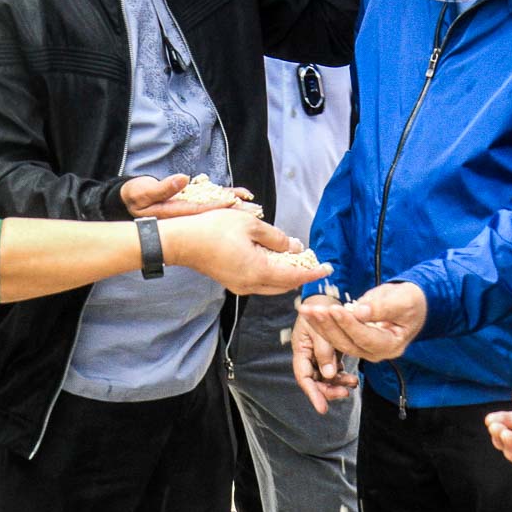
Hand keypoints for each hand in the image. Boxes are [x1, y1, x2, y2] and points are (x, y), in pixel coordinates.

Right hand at [121, 174, 253, 218]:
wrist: (130, 201)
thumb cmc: (135, 195)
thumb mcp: (144, 191)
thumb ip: (162, 187)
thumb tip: (182, 179)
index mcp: (176, 213)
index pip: (202, 211)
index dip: (219, 206)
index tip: (235, 201)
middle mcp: (186, 216)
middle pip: (215, 215)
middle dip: (235, 213)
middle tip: (256, 211)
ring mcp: (190, 212)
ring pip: (217, 210)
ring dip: (235, 208)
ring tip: (254, 205)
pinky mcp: (192, 205)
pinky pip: (213, 203)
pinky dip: (226, 199)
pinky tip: (241, 196)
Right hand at [159, 210, 329, 295]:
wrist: (182, 241)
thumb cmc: (213, 229)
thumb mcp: (250, 225)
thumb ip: (275, 238)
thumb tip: (292, 247)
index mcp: (258, 272)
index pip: (295, 277)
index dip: (313, 272)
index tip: (329, 269)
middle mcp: (251, 285)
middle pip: (285, 285)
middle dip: (301, 274)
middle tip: (313, 261)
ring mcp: (239, 286)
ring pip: (272, 285)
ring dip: (286, 274)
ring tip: (295, 258)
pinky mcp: (231, 282)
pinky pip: (259, 282)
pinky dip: (272, 273)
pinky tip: (274, 259)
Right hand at [291, 296, 359, 413]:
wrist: (325, 297)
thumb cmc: (318, 308)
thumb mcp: (319, 328)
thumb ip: (324, 350)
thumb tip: (329, 374)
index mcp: (301, 350)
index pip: (304, 378)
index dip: (313, 394)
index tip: (322, 408)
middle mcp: (308, 356)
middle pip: (315, 382)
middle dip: (329, 390)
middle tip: (345, 392)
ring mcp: (318, 356)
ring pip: (326, 378)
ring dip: (338, 384)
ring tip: (353, 383)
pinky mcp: (328, 354)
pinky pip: (334, 371)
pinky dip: (342, 376)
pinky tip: (352, 378)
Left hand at [296, 281, 423, 361]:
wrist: (411, 304)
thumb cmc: (410, 301)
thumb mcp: (402, 300)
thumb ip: (382, 307)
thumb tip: (360, 312)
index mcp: (391, 345)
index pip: (365, 337)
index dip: (348, 323)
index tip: (333, 309)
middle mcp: (376, 353)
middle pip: (347, 342)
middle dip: (328, 325)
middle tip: (313, 309)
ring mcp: (365, 350)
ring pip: (338, 341)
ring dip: (320, 325)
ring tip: (306, 310)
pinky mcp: (355, 342)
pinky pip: (337, 336)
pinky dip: (323, 324)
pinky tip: (310, 313)